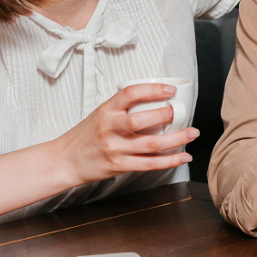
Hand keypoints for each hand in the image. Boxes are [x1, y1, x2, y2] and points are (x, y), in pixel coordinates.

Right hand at [54, 83, 198, 184]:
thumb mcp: (100, 114)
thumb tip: (155, 101)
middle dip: (167, 115)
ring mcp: (114, 148)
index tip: (170, 89)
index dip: (152, 90)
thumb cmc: (85, 135)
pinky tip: (183, 156)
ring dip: (176, 139)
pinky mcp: (119, 166)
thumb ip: (122, 108)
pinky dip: (169, 161)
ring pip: (151, 144)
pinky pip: (149, 164)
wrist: (65, 160)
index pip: (130, 93)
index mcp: (105, 110)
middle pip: (142, 120)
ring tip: (192, 133)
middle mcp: (109, 128)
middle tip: (181, 112)